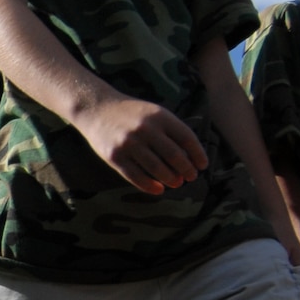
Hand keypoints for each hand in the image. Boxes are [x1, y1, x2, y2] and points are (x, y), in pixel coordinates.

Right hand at [74, 96, 207, 194]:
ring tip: (177, 183)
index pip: (186, 138)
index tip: (202, 165)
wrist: (96, 109)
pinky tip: (158, 190)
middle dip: (186, 170)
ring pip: (156, 168)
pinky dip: (149, 186)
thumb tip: (190, 157)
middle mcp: (145, 129)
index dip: (197, 154)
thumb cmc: (130, 113)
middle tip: (191, 177)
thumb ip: (170, 130)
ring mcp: (129, 144)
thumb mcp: (153, 112)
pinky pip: (136, 176)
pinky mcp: (115, 157)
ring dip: (170, 179)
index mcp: (159, 116)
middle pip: (174, 155)